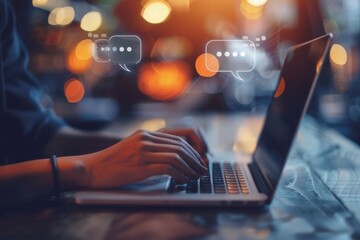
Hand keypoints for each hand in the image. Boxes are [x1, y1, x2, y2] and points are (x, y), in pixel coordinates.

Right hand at [81, 130, 207, 188]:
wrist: (92, 168)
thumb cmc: (112, 162)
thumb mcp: (133, 148)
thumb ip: (151, 147)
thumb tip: (173, 157)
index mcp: (146, 134)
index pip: (178, 137)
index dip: (193, 149)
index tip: (199, 159)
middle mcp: (146, 139)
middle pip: (180, 146)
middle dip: (195, 159)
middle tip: (202, 170)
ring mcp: (143, 151)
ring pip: (176, 156)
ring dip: (190, 167)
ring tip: (196, 176)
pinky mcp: (140, 165)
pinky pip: (167, 167)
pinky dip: (180, 174)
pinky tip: (184, 180)